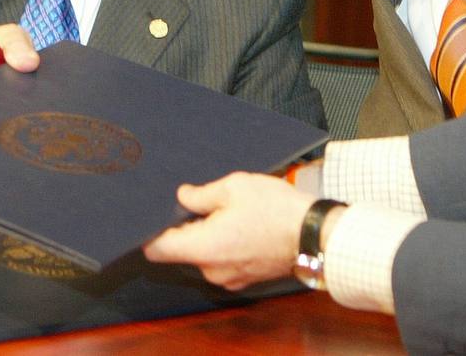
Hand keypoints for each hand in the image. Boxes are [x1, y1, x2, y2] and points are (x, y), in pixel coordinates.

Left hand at [143, 172, 320, 289]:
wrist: (314, 235)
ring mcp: (228, 278)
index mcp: (203, 247)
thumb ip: (201, 193)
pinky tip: (246, 227)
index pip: (156, 249)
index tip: (157, 216)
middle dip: (190, 226)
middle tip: (210, 203)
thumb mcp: (235, 186)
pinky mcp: (243, 279)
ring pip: (204, 254)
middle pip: (182, 250)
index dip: (152, 231)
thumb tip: (183, 196)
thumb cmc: (277, 210)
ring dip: (211, 235)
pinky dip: (228, 246)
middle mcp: (211, 270)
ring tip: (236, 213)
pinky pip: (223, 261)